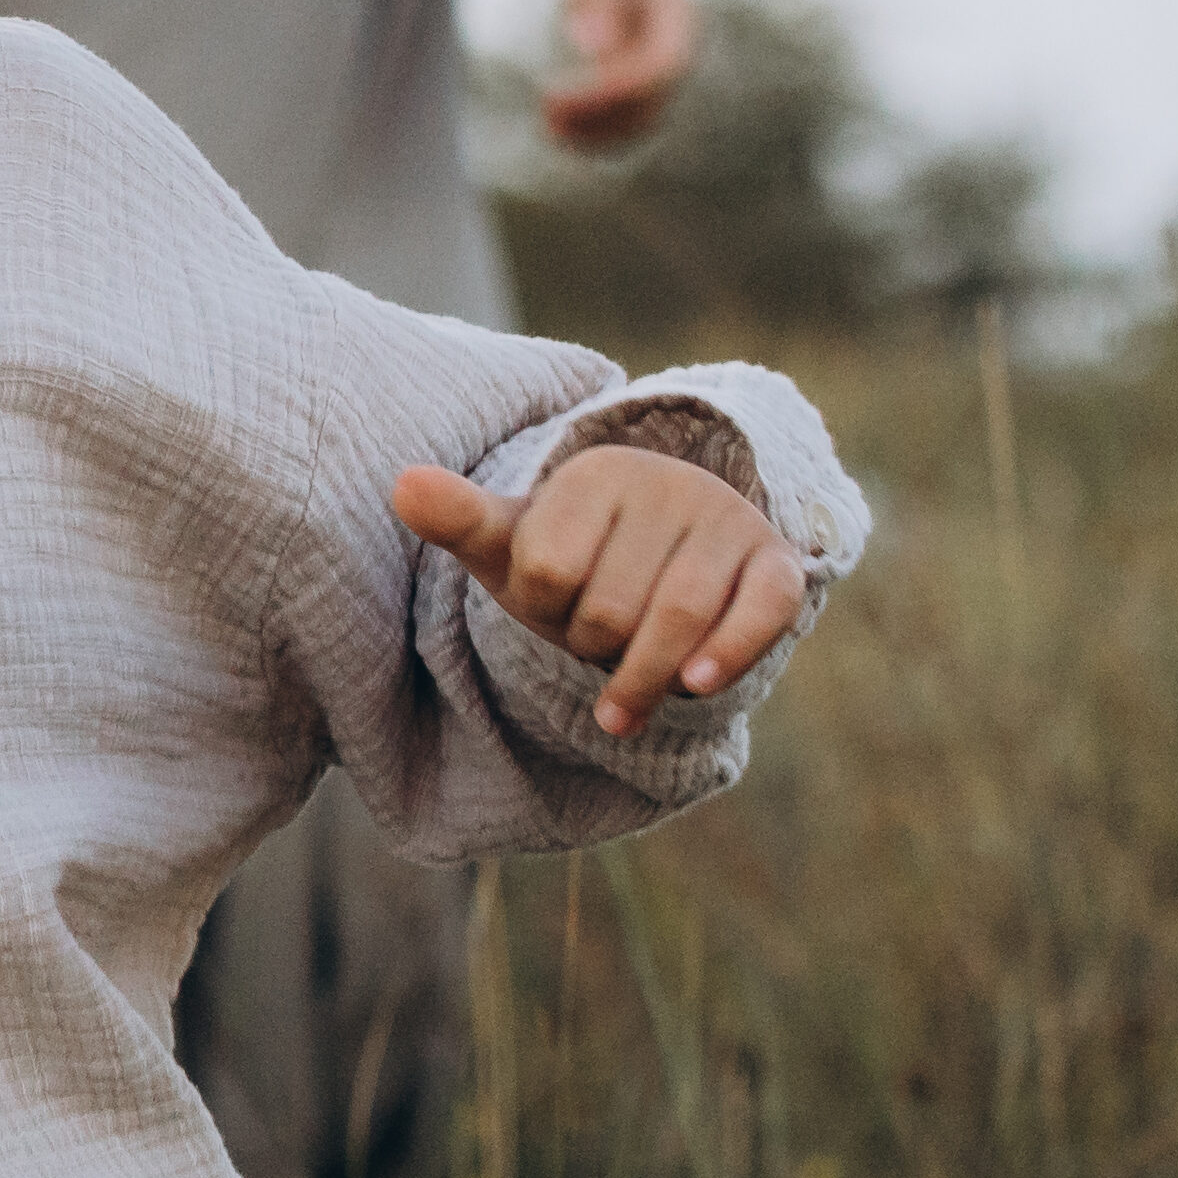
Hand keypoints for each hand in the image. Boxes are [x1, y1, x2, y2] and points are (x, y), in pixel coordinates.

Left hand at [390, 446, 804, 742]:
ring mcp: (725, 520)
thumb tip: (402, 485)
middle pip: (612, 606)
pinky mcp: (775, 562)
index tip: (550, 602)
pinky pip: (762, 612)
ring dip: (645, 675)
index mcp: (593, 472)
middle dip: (592, 643)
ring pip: (678, 616)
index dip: (541, 608)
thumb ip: (459, 518)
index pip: (546, 570)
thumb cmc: (578, 555)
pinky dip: (728, 654)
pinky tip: (693, 688)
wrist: (667, 551)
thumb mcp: (513, 541)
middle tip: (592, 640)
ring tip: (620, 705)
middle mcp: (666, 483)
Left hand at [543, 0, 698, 150]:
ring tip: (547, 132)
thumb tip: (591, 48)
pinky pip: (625, 120)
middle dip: (602, 113)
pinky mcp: (642, 86)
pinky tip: (555, 134)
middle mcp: (681, 52)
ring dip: (597, 132)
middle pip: (653, 100)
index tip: (560, 95)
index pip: (661, 67)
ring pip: (640, 119)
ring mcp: (665, 73)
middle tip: (545, 116)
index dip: (615, 87)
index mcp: (681, 20)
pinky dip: (595, 131)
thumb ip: (598, 2)